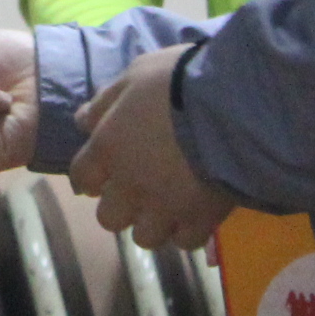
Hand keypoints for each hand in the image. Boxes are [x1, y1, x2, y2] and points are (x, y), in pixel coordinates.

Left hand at [68, 44, 236, 249]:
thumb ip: (107, 100)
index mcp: (108, 148)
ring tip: (168, 205)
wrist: (232, 105)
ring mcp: (165, 208)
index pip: (82, 177)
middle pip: (109, 218)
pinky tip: (195, 213)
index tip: (99, 177)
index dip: (89, 178)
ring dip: (153, 222)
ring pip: (145, 237)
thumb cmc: (179, 81)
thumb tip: (83, 120)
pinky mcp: (200, 220)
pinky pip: (185, 241)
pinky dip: (187, 230)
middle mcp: (130, 186)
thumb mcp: (137, 74)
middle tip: (138, 190)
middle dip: (121, 206)